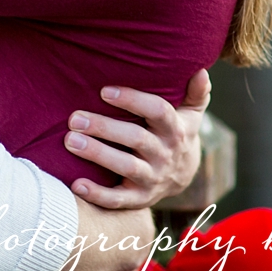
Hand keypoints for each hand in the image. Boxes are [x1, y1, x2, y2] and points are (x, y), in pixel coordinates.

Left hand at [64, 68, 210, 209]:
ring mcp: (152, 178)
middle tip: (75, 118)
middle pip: (136, 139)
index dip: (133, 100)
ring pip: (126, 167)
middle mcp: (165, 154)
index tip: (105, 91)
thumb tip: (201, 71)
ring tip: (70, 141)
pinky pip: (118, 200)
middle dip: (105, 128)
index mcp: (175, 129)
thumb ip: (195, 92)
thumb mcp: (191, 113)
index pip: (158, 111)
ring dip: (98, 154)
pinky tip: (76, 184)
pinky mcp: (139, 199)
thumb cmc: (177, 132)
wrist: (182, 176)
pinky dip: (97, 194)